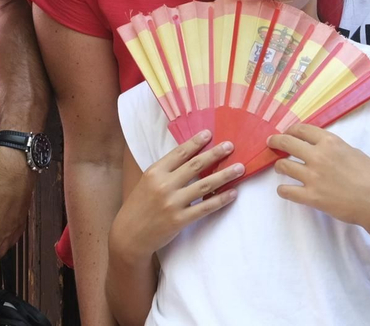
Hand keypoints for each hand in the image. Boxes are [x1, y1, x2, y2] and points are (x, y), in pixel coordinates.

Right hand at [109, 131, 242, 262]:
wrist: (129, 236)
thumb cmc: (139, 206)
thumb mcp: (147, 182)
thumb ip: (166, 171)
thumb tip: (190, 158)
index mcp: (154, 172)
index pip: (179, 153)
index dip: (195, 142)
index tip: (209, 133)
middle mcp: (164, 185)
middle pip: (195, 166)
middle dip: (215, 154)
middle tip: (230, 145)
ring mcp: (172, 203)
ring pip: (204, 185)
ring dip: (224, 175)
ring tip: (240, 168)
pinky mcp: (180, 220)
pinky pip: (205, 207)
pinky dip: (221, 199)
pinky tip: (233, 193)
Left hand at [268, 124, 369, 234]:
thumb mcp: (354, 153)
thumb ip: (335, 149)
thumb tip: (323, 150)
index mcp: (331, 142)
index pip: (302, 130)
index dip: (291, 130)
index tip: (287, 133)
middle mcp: (318, 155)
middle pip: (286, 143)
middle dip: (276, 142)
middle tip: (271, 143)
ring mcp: (312, 176)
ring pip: (282, 166)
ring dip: (279, 166)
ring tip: (281, 168)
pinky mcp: (311, 197)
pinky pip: (286, 191)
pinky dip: (283, 190)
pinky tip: (285, 190)